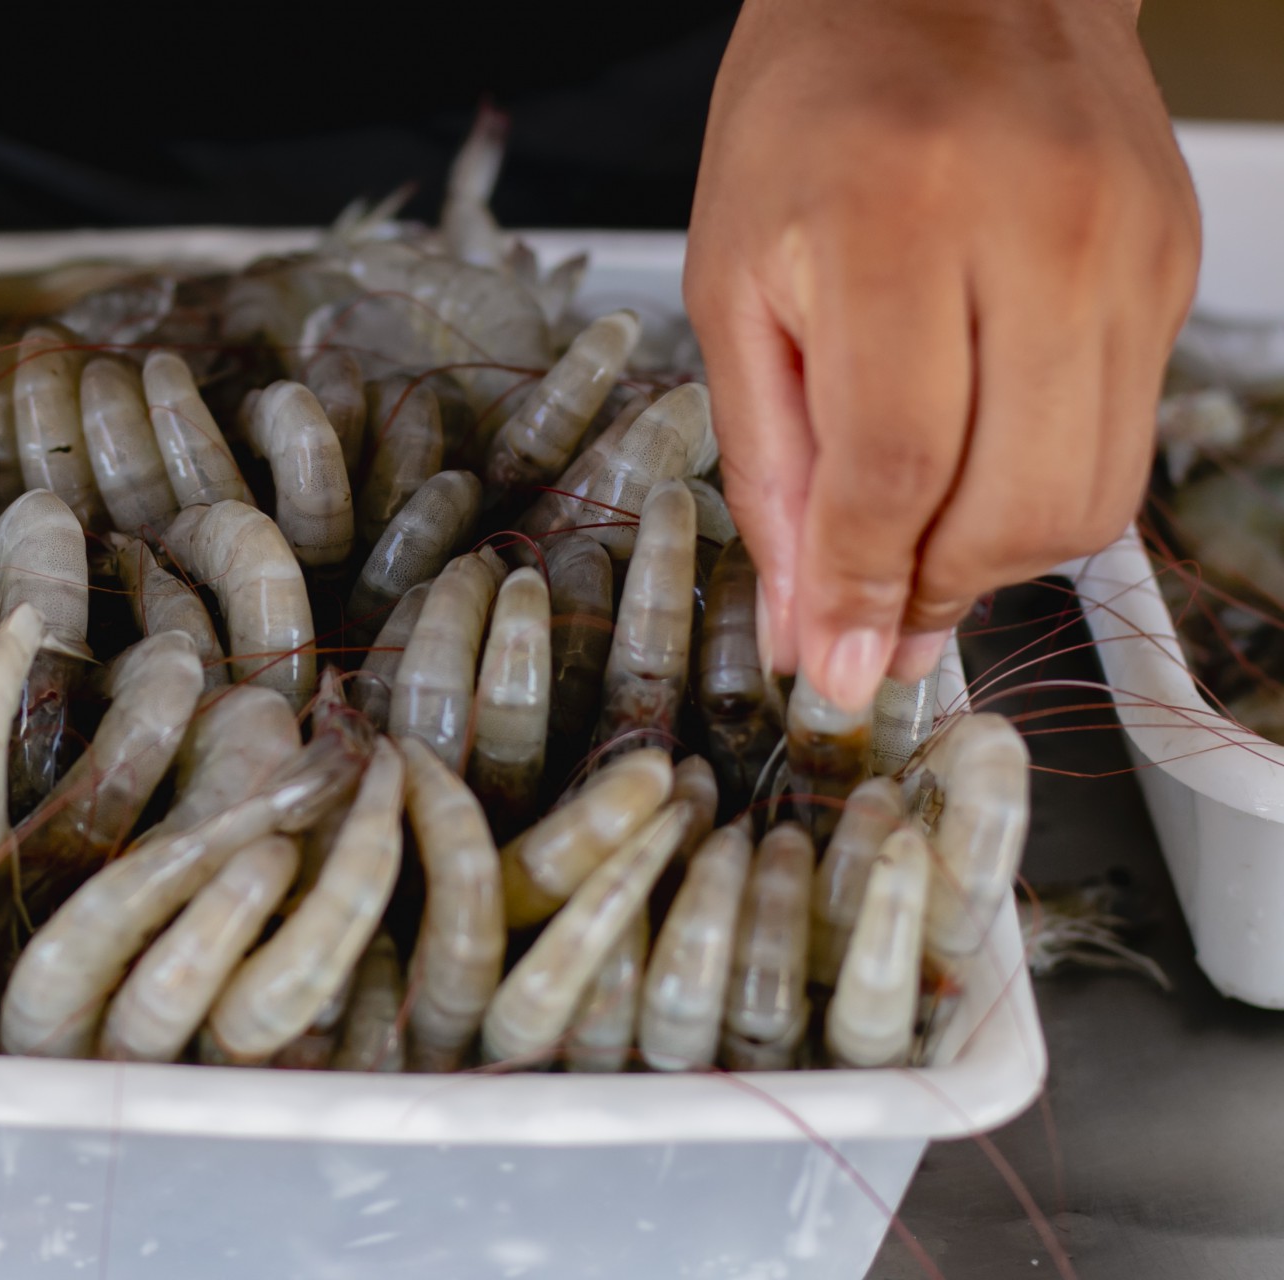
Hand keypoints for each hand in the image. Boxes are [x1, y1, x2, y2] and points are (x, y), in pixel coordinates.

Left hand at [685, 0, 1199, 710]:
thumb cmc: (810, 110)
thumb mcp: (733, 280)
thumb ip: (768, 459)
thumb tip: (808, 619)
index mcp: (896, 221)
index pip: (895, 470)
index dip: (860, 592)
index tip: (836, 669)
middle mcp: (1038, 230)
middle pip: (1017, 504)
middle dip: (935, 592)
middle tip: (875, 617)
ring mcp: (1127, 244)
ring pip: (1091, 493)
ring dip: (996, 556)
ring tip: (918, 543)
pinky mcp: (1171, 259)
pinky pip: (1123, 431)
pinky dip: (1043, 482)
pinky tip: (977, 455)